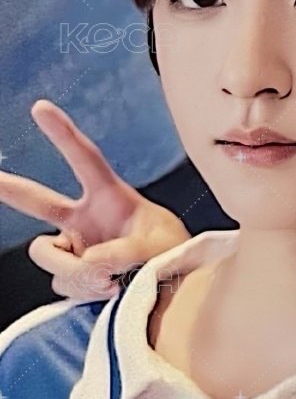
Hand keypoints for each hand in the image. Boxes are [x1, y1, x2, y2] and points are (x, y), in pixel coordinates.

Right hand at [0, 100, 190, 301]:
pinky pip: (62, 283)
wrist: (175, 288)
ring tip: (111, 281)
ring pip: (48, 255)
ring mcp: (75, 247)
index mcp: (110, 196)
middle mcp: (84, 219)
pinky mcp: (72, 275)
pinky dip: (83, 290)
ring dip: (76, 273)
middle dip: (9, 187)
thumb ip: (124, 252)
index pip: (84, 159)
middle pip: (37, 201)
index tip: (40, 108)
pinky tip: (108, 291)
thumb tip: (88, 264)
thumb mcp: (159, 247)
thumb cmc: (172, 254)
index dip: (63, 134)